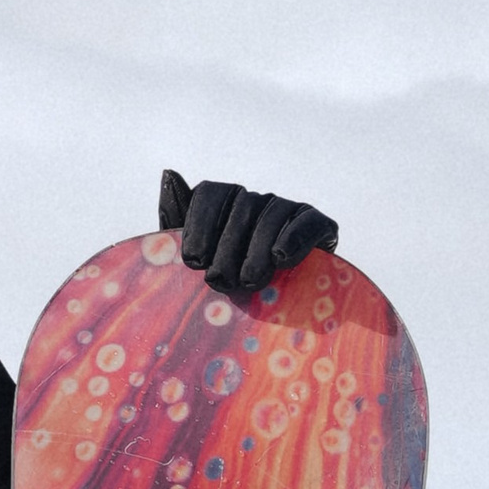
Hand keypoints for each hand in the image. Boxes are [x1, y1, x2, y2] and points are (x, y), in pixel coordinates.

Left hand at [159, 170, 337, 297]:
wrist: (271, 313)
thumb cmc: (224, 283)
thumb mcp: (195, 255)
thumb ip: (177, 216)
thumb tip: (169, 174)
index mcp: (224, 203)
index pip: (210, 194)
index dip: (200, 225)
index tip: (194, 261)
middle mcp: (256, 201)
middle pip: (241, 207)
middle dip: (228, 248)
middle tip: (220, 281)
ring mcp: (288, 210)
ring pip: (272, 215)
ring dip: (258, 251)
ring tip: (249, 282)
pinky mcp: (318, 225)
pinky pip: (308, 222)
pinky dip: (294, 238)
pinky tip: (281, 259)